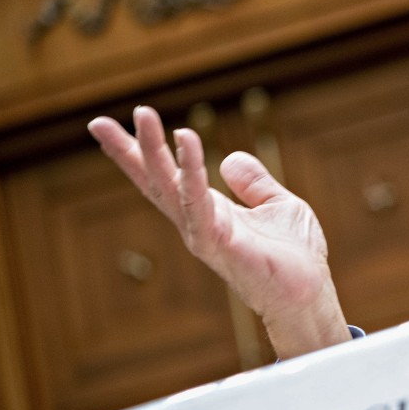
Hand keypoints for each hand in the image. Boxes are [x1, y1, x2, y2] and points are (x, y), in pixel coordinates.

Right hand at [88, 106, 350, 358]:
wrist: (310, 294)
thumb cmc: (296, 256)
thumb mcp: (277, 204)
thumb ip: (254, 182)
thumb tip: (229, 159)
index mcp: (209, 212)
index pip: (167, 178)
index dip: (140, 154)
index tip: (108, 128)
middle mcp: (199, 223)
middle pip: (155, 182)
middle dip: (128, 152)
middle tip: (99, 122)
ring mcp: (205, 234)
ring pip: (170, 187)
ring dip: (153, 151)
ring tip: (143, 116)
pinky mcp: (221, 244)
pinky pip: (199, 202)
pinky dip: (191, 170)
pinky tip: (185, 140)